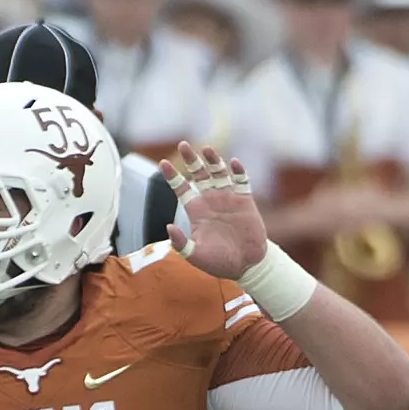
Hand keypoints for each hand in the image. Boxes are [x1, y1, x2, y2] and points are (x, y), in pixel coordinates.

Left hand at [161, 142, 267, 279]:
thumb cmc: (218, 262)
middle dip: (191, 159)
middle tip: (183, 144)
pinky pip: (242, 180)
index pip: (182, 188)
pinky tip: (234, 163)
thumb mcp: (195, 255)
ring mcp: (228, 198)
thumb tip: (168, 227)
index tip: (162, 163)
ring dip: (213, 160)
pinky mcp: (245, 200)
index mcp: (196, 211)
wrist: (245, 265)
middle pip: (199, 174)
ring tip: (206, 149)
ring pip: (219, 172)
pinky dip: (239, 171)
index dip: (172, 176)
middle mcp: (211, 200)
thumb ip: (181, 243)